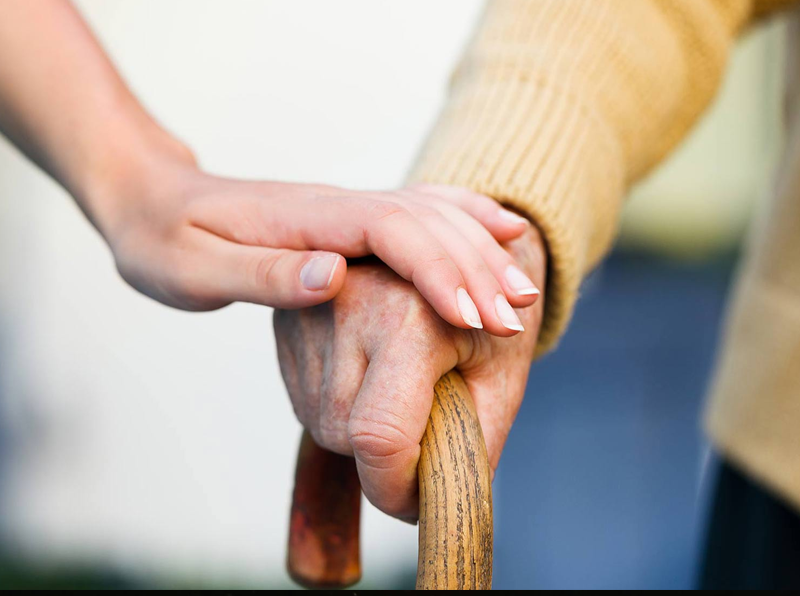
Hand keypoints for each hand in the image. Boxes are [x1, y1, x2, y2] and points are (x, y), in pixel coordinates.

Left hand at [94, 151, 539, 334]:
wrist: (152, 199)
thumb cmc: (165, 240)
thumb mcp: (195, 268)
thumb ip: (264, 275)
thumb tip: (334, 276)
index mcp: (307, 220)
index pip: (390, 232)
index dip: (437, 270)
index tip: (473, 316)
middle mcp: (339, 207)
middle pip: (425, 224)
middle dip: (475, 270)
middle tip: (517, 318)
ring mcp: (349, 210)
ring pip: (433, 218)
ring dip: (481, 252)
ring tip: (524, 293)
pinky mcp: (351, 221)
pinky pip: (422, 213)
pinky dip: (467, 220)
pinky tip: (502, 229)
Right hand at [274, 226, 545, 518]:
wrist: (457, 247)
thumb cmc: (489, 313)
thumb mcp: (501, 378)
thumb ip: (472, 446)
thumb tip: (432, 506)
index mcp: (408, 314)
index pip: (380, 435)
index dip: (397, 488)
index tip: (419, 503)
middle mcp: (344, 302)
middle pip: (346, 436)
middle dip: (387, 458)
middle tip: (428, 425)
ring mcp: (308, 308)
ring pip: (322, 423)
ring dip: (362, 432)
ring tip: (404, 388)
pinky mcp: (287, 319)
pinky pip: (307, 399)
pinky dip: (342, 407)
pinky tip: (373, 375)